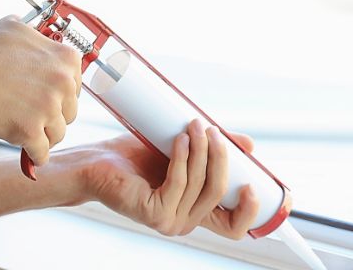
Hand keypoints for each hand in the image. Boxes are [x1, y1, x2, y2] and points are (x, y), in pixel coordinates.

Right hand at [0, 15, 81, 166]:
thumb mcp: (15, 27)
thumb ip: (36, 35)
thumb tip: (41, 38)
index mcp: (66, 58)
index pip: (75, 86)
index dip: (58, 94)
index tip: (45, 97)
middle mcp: (63, 82)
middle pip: (69, 111)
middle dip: (52, 115)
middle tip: (31, 113)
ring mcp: (48, 108)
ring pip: (58, 134)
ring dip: (43, 135)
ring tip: (24, 129)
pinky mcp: (32, 131)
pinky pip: (42, 153)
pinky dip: (34, 155)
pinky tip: (26, 150)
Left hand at [82, 119, 259, 239]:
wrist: (98, 162)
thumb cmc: (136, 157)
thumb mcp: (182, 150)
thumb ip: (211, 150)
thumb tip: (248, 145)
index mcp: (196, 211)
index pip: (233, 226)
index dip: (249, 211)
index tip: (254, 184)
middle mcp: (185, 222)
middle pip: (219, 193)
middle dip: (221, 158)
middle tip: (213, 130)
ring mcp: (169, 220)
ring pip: (199, 185)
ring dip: (201, 152)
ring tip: (194, 126)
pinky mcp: (152, 212)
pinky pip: (177, 183)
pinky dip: (182, 158)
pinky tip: (179, 140)